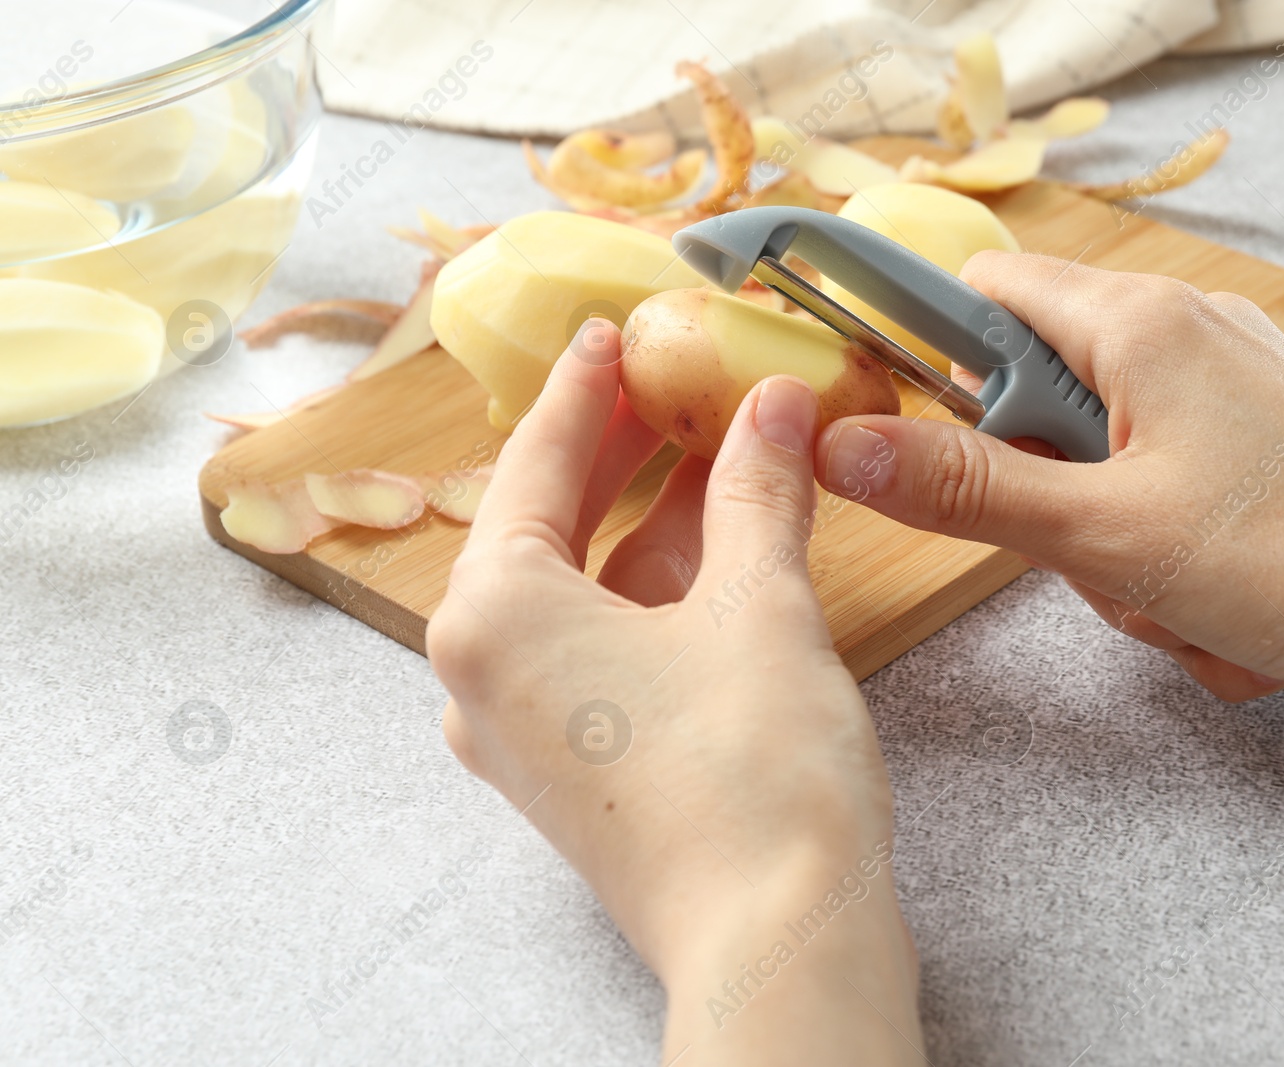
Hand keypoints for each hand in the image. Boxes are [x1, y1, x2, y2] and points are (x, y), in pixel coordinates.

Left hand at [428, 321, 921, 1064]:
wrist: (777, 943)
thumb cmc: (752, 776)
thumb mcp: (760, 603)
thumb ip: (756, 491)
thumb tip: (773, 406)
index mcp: (493, 616)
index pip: (539, 468)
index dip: (586, 390)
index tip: (610, 334)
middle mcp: (482, 675)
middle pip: (549, 528)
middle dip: (617, 452)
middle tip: (666, 380)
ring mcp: (524, 731)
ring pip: (581, 592)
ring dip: (647, 522)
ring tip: (713, 451)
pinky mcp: (576, 770)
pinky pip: (600, 648)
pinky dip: (653, 593)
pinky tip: (718, 550)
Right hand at [814, 252, 1283, 747]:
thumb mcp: (1103, 533)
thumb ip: (964, 487)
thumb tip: (840, 445)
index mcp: (1136, 324)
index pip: (981, 293)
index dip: (928, 354)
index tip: (907, 431)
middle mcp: (1182, 333)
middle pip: (1038, 399)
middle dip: (1044, 499)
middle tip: (1092, 554)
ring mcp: (1227, 386)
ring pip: (1099, 465)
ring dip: (1111, 551)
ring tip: (1173, 594)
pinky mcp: (1257, 440)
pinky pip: (1162, 493)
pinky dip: (1166, 558)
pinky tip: (1216, 602)